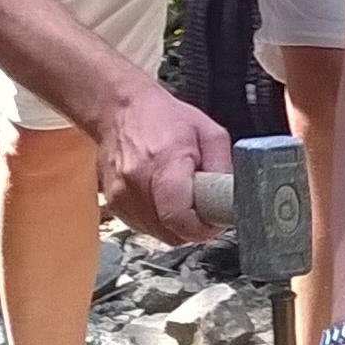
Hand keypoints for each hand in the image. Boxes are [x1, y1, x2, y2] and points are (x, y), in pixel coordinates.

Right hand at [94, 82, 232, 243]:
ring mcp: (121, 197)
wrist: (119, 110)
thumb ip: (223, 168)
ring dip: (175, 225)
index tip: (213, 219)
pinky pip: (144, 228)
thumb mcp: (209, 133)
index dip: (204, 227)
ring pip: (158, 234)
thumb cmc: (162, 117)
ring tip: (180, 196)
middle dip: (192, 226)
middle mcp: (136, 183)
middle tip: (201, 205)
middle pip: (173, 233)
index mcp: (163, 164)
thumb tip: (229, 199)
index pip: (182, 220)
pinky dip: (158, 220)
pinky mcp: (114, 205)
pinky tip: (162, 197)